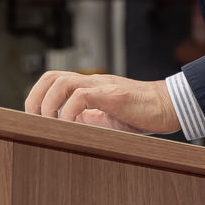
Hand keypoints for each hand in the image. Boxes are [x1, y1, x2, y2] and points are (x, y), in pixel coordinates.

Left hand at [23, 70, 181, 133]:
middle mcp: (93, 82)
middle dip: (36, 98)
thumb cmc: (142, 113)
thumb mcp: (108, 118)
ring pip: (62, 82)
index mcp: (89, 87)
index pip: (53, 80)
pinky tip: (72, 126)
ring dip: (49, 104)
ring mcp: (103, 86)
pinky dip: (69, 111)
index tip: (35, 118)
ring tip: (50, 123)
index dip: (37, 96)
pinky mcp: (114, 95)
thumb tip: (67, 128)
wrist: (170, 106)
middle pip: (51, 76)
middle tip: (36, 120)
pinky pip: (82, 96)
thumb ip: (89, 119)